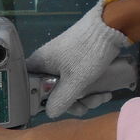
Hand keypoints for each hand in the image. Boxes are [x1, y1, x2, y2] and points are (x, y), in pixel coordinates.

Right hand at [27, 0, 131, 118]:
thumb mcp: (75, 81)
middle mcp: (48, 64)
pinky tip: (104, 93)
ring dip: (86, 98)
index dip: (40, 101)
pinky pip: (78, 82)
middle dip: (72, 103)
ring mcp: (63, 63)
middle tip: (84, 107)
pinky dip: (90, 90)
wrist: (110, 26)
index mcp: (39, 64)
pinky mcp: (77, 63)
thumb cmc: (87, 53)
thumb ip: (60, 100)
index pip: (29, 87)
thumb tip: (50, 113)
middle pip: (53, 93)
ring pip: (69, 89)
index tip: (56, 107)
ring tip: (102, 97)